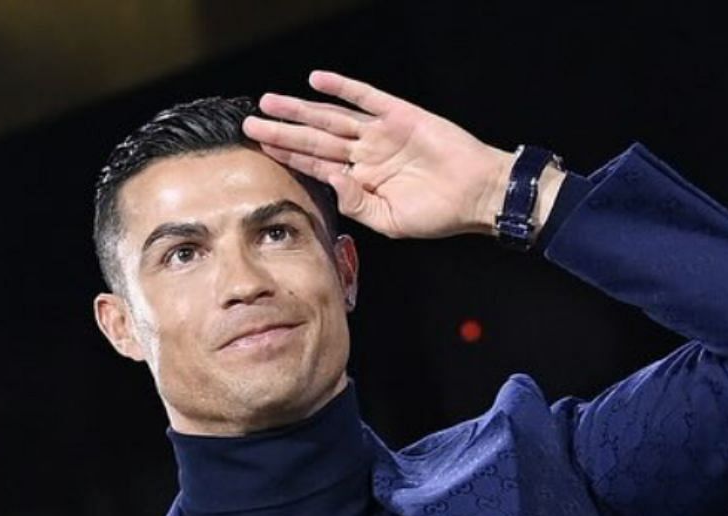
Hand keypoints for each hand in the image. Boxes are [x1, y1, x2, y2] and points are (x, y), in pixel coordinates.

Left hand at [242, 69, 544, 239]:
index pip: (316, 165)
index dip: (288, 157)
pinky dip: (342, 88)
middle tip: (250, 123)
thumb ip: (357, 203)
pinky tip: (317, 81)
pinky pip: (366, 98)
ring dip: (301, 110)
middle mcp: (366, 154)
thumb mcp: (390, 221)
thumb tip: (329, 182)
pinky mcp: (400, 116)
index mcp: (362, 181)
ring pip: (332, 118)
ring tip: (270, 103)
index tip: (260, 151)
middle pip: (315, 139)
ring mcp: (381, 133)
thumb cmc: (439, 214)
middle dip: (282, 132)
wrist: (477, 194)